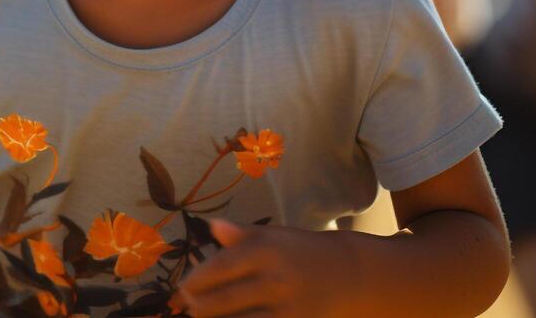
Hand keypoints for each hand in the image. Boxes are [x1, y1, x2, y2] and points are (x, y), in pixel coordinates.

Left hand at [175, 219, 352, 316]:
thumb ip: (242, 234)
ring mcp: (286, 308)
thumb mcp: (276, 236)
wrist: (351, 275)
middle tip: (189, 307)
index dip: (196, 282)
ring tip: (205, 317)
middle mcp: (275, 279)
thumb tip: (212, 226)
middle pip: (222, 302)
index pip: (219, 268)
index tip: (183, 288)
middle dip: (199, 308)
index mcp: (266, 251)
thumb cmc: (304, 253)